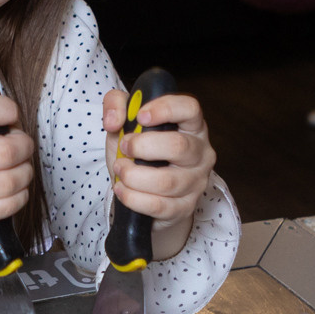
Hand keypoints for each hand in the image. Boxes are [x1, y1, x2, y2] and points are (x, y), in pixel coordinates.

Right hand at [0, 92, 34, 235]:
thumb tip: (12, 120)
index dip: (7, 110)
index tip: (11, 115)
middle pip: (6, 151)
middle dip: (24, 146)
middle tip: (22, 146)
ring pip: (11, 181)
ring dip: (25, 173)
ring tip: (20, 168)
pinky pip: (7, 206)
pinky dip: (20, 196)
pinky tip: (14, 189)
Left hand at [102, 88, 212, 257]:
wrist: (144, 192)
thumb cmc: (140, 153)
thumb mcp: (125, 124)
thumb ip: (115, 106)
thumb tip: (113, 120)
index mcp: (191, 125)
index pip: (190, 109)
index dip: (165, 109)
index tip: (140, 116)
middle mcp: (200, 152)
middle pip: (178, 146)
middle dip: (142, 146)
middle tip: (124, 147)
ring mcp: (196, 182)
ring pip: (166, 181)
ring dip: (132, 175)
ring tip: (120, 169)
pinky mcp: (185, 207)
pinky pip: (158, 205)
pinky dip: (132, 197)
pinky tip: (121, 189)